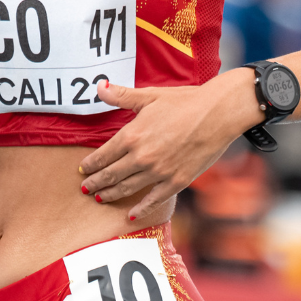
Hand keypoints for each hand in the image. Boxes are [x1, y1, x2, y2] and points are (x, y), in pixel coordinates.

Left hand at [77, 70, 263, 219]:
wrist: (218, 114)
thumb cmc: (185, 102)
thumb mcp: (150, 96)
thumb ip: (122, 95)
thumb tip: (100, 86)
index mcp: (132, 135)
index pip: (103, 155)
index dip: (91, 164)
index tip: (83, 169)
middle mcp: (141, 157)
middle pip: (111, 175)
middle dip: (95, 183)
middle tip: (85, 188)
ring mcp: (159, 172)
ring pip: (127, 188)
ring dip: (111, 194)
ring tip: (100, 198)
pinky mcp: (176, 181)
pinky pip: (153, 200)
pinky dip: (139, 209)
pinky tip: (130, 215)